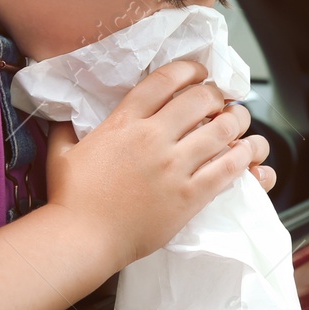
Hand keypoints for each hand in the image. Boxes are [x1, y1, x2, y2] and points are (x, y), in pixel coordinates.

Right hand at [44, 59, 270, 267]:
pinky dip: (242, 156)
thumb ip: (67, 126)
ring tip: (238, 120)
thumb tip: (63, 112)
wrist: (82, 239)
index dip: (190, 69)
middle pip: (201, 99)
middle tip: (221, 100)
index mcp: (124, 122)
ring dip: (237, 120)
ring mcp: (174, 167)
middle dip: (217, 95)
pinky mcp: (189, 196)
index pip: (165, 80)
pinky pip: (228, 168)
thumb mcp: (62, 151)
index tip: (200, 73)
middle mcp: (153, 138)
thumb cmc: (70, 198)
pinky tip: (246, 152)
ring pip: (222, 129)